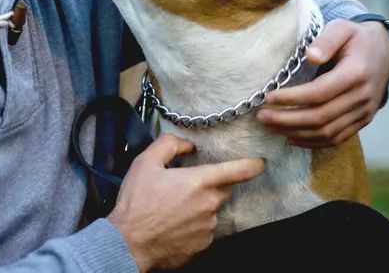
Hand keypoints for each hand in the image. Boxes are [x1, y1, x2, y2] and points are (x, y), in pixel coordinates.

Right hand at [108, 134, 264, 271]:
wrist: (129, 242)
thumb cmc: (136, 203)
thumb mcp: (145, 162)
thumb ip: (169, 145)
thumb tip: (187, 145)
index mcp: (198, 182)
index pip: (236, 171)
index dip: (251, 165)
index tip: (260, 163)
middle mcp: (208, 205)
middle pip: (222, 189)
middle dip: (211, 184)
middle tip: (185, 185)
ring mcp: (208, 227)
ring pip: (211, 209)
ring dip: (199, 205)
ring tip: (172, 207)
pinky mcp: (202, 245)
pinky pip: (204, 229)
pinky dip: (193, 223)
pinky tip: (173, 222)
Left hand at [256, 20, 388, 147]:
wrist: (385, 51)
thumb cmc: (356, 38)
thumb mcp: (342, 28)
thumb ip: (326, 40)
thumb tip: (310, 56)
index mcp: (356, 73)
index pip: (319, 93)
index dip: (292, 98)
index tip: (268, 98)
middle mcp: (363, 97)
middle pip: (321, 116)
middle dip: (287, 119)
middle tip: (261, 116)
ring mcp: (364, 112)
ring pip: (327, 132)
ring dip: (296, 133)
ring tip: (270, 127)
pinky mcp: (363, 121)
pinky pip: (337, 138)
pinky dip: (313, 142)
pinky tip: (291, 139)